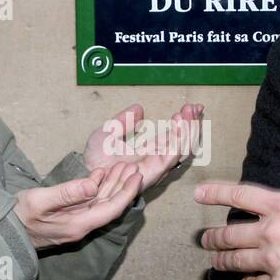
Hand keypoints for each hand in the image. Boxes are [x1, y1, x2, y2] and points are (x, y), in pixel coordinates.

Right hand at [13, 163, 142, 248]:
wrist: (1, 233)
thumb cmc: (17, 216)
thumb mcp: (40, 201)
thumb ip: (68, 193)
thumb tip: (94, 184)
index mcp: (77, 224)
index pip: (111, 208)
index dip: (126, 192)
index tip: (137, 175)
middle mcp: (80, 226)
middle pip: (109, 205)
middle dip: (123, 186)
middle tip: (133, 165)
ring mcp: (74, 224)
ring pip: (100, 203)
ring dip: (112, 185)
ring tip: (122, 166)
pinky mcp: (68, 219)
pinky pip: (88, 203)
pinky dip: (97, 188)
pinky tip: (100, 175)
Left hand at [83, 102, 203, 193]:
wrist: (86, 173)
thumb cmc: (96, 158)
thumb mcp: (109, 131)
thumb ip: (124, 120)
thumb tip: (138, 108)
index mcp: (150, 150)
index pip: (174, 135)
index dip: (184, 122)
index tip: (191, 107)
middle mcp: (157, 159)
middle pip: (183, 142)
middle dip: (191, 124)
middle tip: (193, 107)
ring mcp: (156, 166)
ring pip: (181, 149)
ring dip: (187, 130)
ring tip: (187, 113)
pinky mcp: (152, 172)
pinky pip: (170, 157)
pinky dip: (178, 142)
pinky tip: (180, 128)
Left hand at [195, 135, 279, 279]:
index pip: (240, 195)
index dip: (216, 193)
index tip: (198, 195)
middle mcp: (271, 233)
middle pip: (229, 234)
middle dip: (213, 237)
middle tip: (204, 239)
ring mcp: (272, 261)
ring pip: (235, 262)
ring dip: (221, 261)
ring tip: (215, 262)